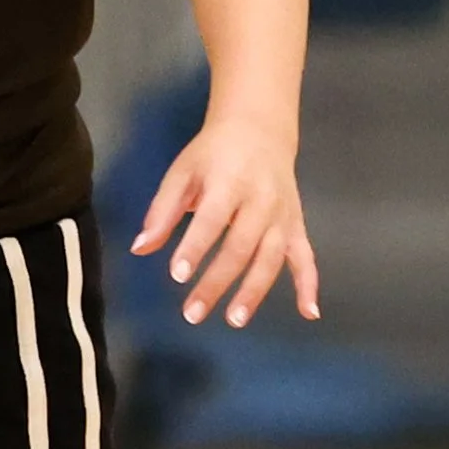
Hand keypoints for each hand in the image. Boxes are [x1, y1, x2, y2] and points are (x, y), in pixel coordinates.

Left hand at [133, 121, 320, 329]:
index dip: (195, 247)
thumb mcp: (182, 172)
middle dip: (217, 282)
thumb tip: (139, 248)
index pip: (212, 219)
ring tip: (235, 319)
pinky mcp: (297, 225)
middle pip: (240, 247)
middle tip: (193, 313)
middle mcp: (261, 200)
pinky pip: (306, 258)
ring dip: (254, 291)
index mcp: (230, 182)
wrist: (260, 129)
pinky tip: (309, 312)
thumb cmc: (214, 153)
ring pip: (271, 258)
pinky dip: (309, 285)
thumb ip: (162, 210)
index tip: (177, 275)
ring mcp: (282, 215)